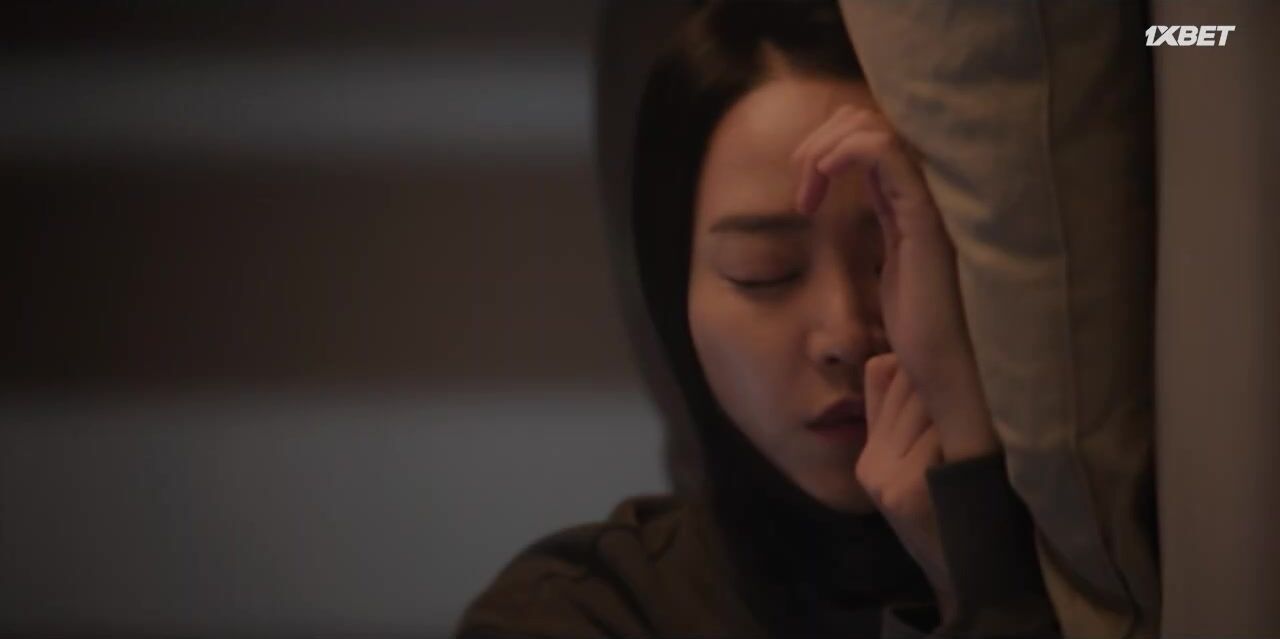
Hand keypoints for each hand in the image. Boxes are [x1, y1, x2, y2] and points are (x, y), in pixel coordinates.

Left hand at [792, 106, 996, 460]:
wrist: (950, 375)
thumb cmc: (923, 335)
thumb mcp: (886, 273)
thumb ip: (875, 234)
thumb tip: (836, 209)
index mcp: (911, 203)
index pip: (872, 139)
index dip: (829, 148)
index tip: (803, 196)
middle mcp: (925, 193)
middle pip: (870, 122)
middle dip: (821, 141)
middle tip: (800, 190)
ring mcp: (929, 201)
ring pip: (873, 128)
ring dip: (824, 148)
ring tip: (805, 192)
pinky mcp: (925, 217)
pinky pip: (884, 152)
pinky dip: (843, 152)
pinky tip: (819, 180)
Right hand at [857, 352, 957, 623]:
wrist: (966, 576)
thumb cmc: (957, 513)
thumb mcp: (922, 466)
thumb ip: (912, 419)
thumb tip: (916, 356)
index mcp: (869, 451)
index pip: (881, 372)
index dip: (919, 359)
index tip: (951, 354)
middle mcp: (871, 462)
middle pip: (905, 383)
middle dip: (945, 375)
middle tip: (980, 374)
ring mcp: (885, 477)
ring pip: (924, 404)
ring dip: (961, 401)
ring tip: (985, 407)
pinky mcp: (908, 490)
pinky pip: (941, 434)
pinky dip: (967, 433)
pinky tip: (983, 443)